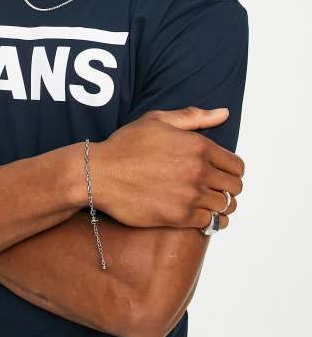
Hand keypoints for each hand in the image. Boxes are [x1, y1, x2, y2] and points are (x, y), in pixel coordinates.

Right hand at [91, 106, 244, 229]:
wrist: (99, 173)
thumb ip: (193, 116)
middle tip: (215, 188)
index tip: (222, 172)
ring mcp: (189, 195)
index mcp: (198, 146)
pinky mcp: (178, 216)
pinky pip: (210, 223)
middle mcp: (198, 171)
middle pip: (235, 187)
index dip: (231, 169)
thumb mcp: (157, 120)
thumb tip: (223, 113)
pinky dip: (210, 221)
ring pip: (226, 207)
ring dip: (221, 206)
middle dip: (228, 187)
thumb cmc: (125, 145)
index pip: (236, 165)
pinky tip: (202, 215)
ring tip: (210, 202)